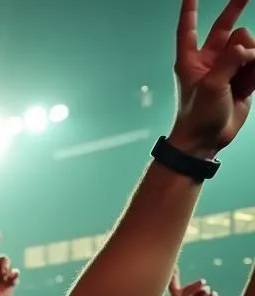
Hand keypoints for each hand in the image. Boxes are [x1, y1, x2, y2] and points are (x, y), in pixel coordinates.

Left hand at [0, 233, 18, 295]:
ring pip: (10, 266)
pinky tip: (11, 281)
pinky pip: (16, 274)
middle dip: (4, 264)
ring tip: (5, 279)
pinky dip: (15, 275)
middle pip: (3, 259)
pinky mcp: (10, 283)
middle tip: (1, 274)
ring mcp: (2, 277)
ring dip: (8, 271)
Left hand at [171, 0, 254, 154]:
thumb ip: (229, 60)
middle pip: (225, 26)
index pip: (188, 29)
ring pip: (248, 45)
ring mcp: (227, 68)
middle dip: (237, 7)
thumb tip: (246, 47)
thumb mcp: (211, 85)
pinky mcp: (241, 78)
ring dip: (251, 56)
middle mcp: (209, 60)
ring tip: (244, 76)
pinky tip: (249, 84)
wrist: (205, 140)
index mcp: (191, 60)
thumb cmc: (197, 115)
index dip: (190, 10)